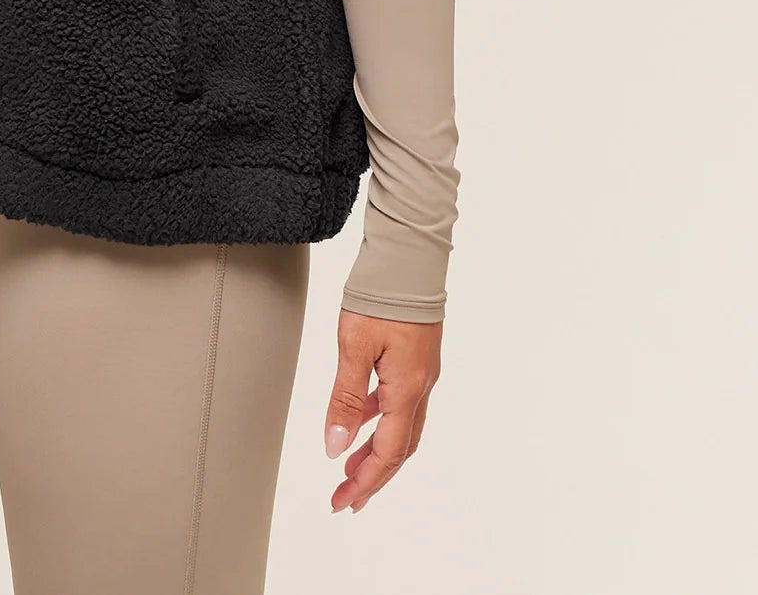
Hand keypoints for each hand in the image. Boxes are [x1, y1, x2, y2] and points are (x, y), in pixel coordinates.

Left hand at [323, 308, 442, 511]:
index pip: (388, 454)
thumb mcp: (354, 347)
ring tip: (349, 466)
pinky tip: (359, 417)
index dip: (365, 482)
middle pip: (399, 448)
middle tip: (345, 498)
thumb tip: (336, 447)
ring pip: (401, 426)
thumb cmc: (381, 296)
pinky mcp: (415, 359)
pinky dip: (378, 418)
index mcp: (407, 390)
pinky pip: (398, 402)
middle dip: (372, 476)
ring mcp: (421, 373)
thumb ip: (345, 399)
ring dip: (376, 450)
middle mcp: (421, 387)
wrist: (408, 257)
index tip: (341, 502)